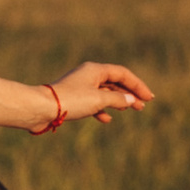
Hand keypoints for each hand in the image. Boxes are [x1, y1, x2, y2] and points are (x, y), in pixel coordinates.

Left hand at [40, 60, 154, 127]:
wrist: (41, 108)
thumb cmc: (70, 101)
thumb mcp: (98, 99)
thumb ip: (117, 99)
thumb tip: (130, 100)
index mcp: (95, 70)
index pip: (122, 74)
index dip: (137, 85)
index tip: (149, 98)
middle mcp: (88, 75)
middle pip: (115, 82)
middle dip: (130, 94)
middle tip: (143, 106)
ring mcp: (81, 87)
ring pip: (105, 93)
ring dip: (118, 101)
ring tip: (130, 110)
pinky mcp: (73, 99)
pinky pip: (92, 102)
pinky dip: (102, 109)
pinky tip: (107, 119)